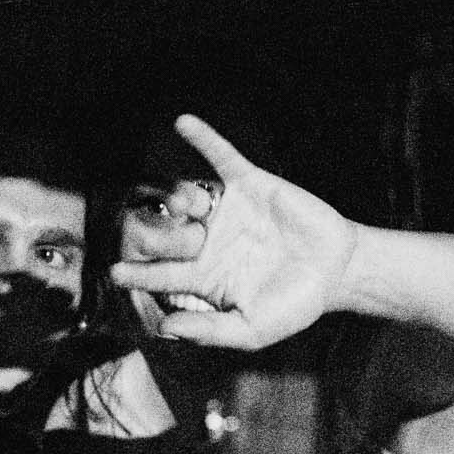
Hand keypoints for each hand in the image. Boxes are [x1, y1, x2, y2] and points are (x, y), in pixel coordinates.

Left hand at [109, 115, 357, 350]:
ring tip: (180, 201)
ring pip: (190, 197)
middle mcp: (207, 241)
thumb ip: (210, 330)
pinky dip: (204, 139)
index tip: (115, 273)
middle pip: (170, 233)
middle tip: (144, 235)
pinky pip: (222, 158)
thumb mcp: (252, 330)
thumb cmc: (294, 305)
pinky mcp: (249, 184)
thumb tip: (166, 328)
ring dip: (179, 196)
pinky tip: (183, 123)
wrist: (338, 271)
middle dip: (157, 235)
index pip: (162, 274)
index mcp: (202, 276)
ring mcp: (226, 210)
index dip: (139, 274)